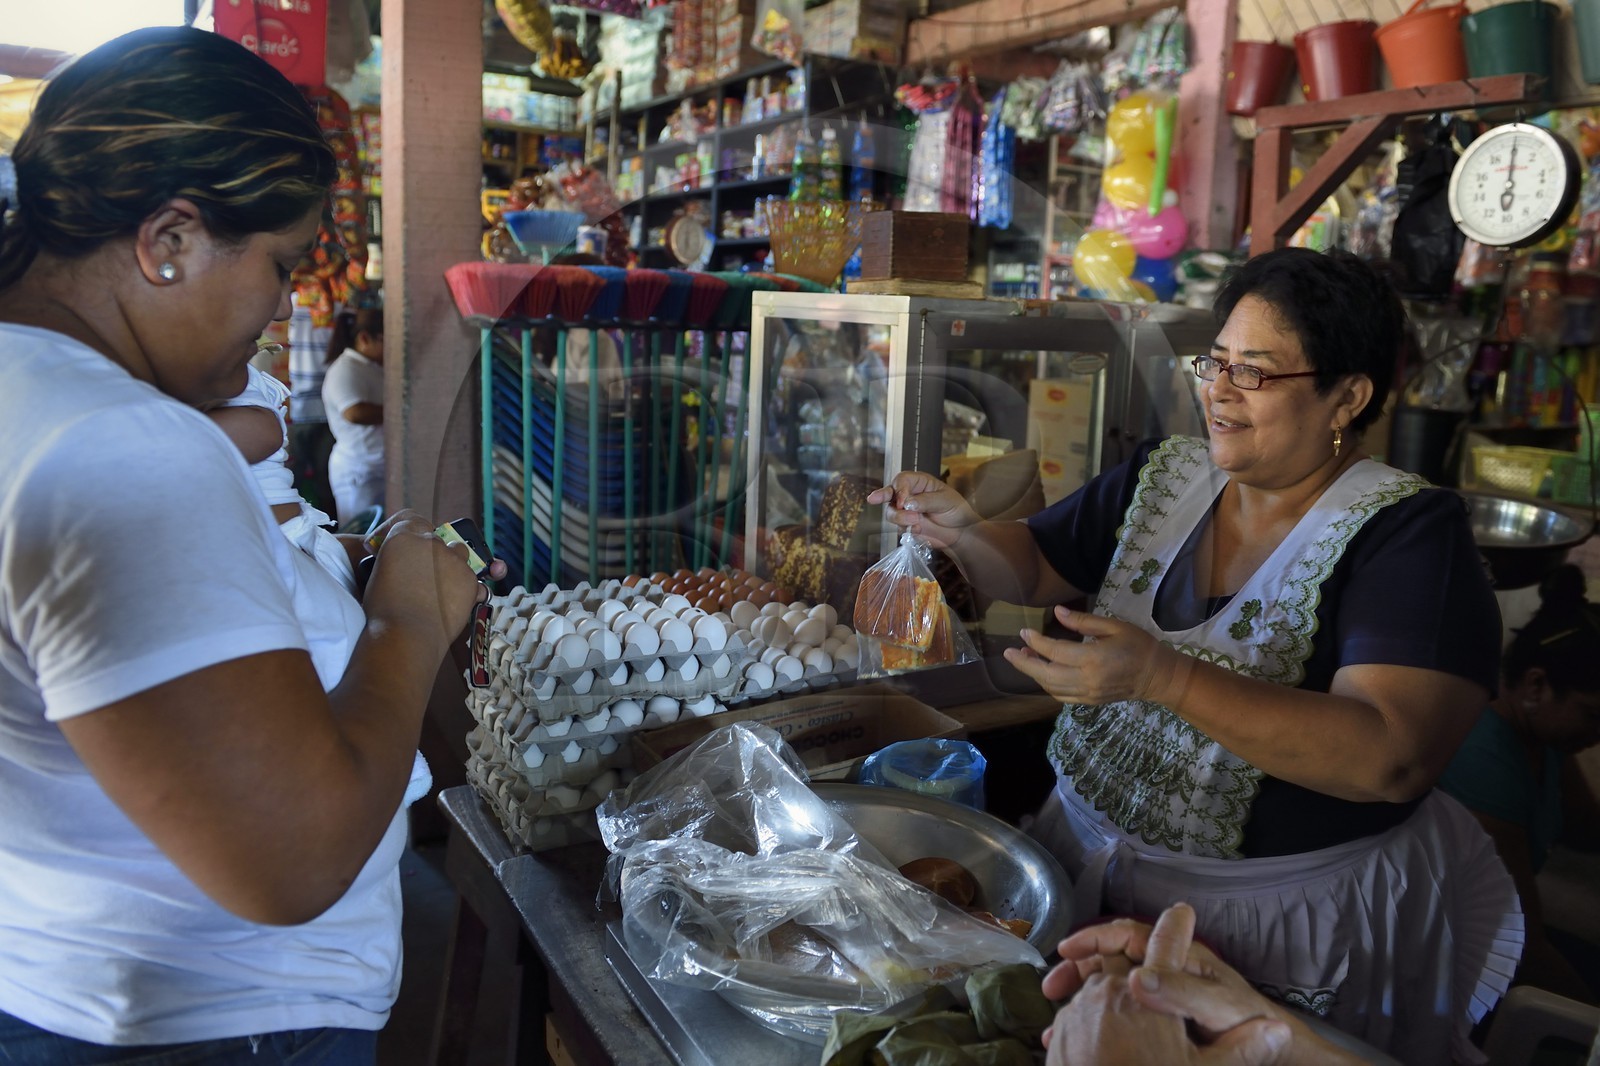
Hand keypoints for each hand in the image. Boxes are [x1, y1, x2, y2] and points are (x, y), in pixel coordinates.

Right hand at [360, 512, 488, 636]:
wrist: (405, 636)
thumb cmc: (384, 611)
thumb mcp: (379, 574)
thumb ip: (396, 558)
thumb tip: (406, 562)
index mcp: (402, 536)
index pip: (411, 519)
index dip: (410, 532)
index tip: (405, 546)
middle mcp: (430, 542)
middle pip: (437, 538)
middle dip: (432, 553)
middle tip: (423, 575)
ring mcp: (453, 559)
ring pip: (459, 552)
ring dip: (453, 564)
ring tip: (440, 587)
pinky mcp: (471, 578)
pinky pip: (473, 577)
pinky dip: (466, 586)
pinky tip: (453, 601)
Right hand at [866, 472, 979, 552]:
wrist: (960, 532)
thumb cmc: (956, 510)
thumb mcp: (945, 501)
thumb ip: (926, 501)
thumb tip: (907, 503)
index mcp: (919, 482)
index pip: (902, 480)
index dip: (900, 489)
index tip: (903, 501)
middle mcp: (909, 495)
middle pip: (889, 493)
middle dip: (881, 495)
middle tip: (874, 498)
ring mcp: (905, 511)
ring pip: (891, 512)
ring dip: (899, 518)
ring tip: (916, 521)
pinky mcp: (906, 526)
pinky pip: (898, 528)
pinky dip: (906, 529)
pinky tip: (919, 529)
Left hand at [1004, 605, 1184, 705]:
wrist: (1158, 676)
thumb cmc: (1139, 646)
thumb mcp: (1114, 626)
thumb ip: (1083, 622)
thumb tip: (1057, 612)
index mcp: (1093, 659)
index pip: (1054, 652)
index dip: (1036, 642)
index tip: (1024, 631)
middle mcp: (1087, 680)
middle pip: (1046, 675)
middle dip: (1024, 663)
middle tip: (1010, 652)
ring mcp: (1088, 695)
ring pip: (1051, 688)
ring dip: (1034, 674)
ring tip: (1024, 658)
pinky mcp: (1090, 702)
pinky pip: (1061, 697)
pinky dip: (1048, 685)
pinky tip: (1042, 673)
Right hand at [1045, 904, 1359, 1065]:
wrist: (1276, 1051)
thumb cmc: (1249, 1023)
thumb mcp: (1215, 1008)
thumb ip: (1179, 990)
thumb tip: (1135, 978)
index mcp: (1178, 958)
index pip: (1127, 935)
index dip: (1094, 939)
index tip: (1065, 951)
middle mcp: (1167, 971)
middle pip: (1112, 960)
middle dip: (1079, 971)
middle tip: (1052, 991)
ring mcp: (1164, 995)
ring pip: (1112, 988)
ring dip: (1084, 1000)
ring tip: (1058, 1023)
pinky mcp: (1162, 1020)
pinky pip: (1122, 1013)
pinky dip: (1098, 1022)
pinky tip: (1083, 1041)